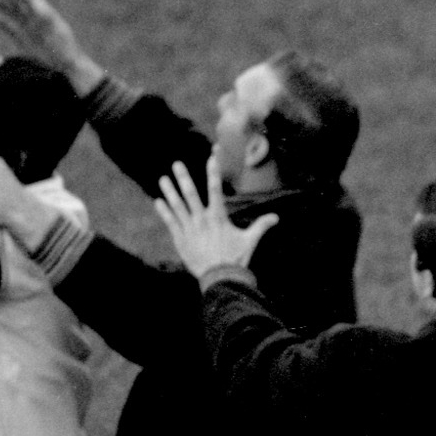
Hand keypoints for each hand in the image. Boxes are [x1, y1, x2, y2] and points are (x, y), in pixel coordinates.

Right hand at [0, 0, 103, 92]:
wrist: (66, 64)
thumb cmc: (64, 46)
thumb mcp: (56, 30)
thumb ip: (46, 18)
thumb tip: (37, 5)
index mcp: (43, 12)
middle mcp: (35, 18)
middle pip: (19, 1)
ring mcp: (29, 29)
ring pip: (13, 13)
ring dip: (3, 4)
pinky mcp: (25, 41)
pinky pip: (12, 29)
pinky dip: (3, 23)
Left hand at [152, 156, 275, 277]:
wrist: (220, 278)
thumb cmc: (236, 259)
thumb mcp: (250, 240)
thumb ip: (261, 226)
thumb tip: (276, 217)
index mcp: (218, 217)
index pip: (215, 189)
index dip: (213, 171)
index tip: (211, 157)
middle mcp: (202, 220)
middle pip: (191, 194)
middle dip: (183, 177)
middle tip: (177, 164)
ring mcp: (190, 229)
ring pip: (177, 206)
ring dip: (170, 191)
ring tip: (163, 178)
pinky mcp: (181, 240)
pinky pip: (171, 222)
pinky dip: (164, 211)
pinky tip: (158, 201)